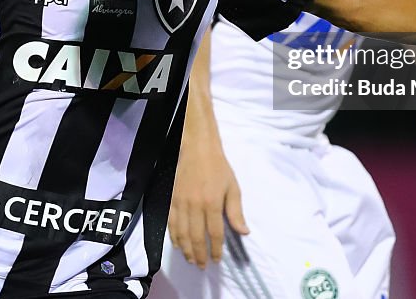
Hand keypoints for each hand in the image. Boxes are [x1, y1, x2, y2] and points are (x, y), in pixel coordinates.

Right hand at [167, 143, 247, 268]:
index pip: (214, 233)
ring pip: (181, 233)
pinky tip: (178, 245)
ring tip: (191, 260)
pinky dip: (174, 237)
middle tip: (202, 266)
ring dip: (186, 249)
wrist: (198, 150)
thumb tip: (244, 232)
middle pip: (195, 237)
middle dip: (199, 254)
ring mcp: (180, 203)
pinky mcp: (171, 199)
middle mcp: (195, 205)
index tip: (216, 260)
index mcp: (212, 203)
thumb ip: (236, 212)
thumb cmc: (219, 169)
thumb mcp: (233, 188)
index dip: (215, 249)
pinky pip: (171, 223)